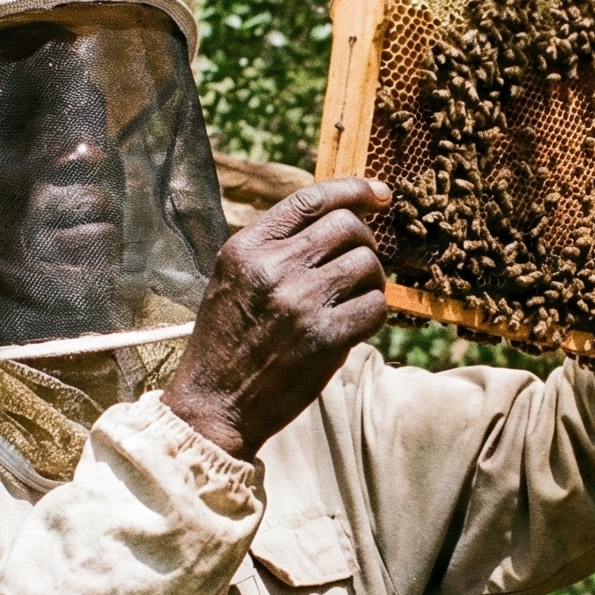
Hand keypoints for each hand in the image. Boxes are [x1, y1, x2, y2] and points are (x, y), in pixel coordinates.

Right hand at [163, 177, 392, 460]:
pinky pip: (375, 307)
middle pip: (348, 227)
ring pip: (368, 264)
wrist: (214, 405)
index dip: (354, 190)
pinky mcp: (324, 337)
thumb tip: (337, 221)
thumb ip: (274, 248)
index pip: (311, 200)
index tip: (380, 195)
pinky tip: (356, 325)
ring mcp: (300, 302)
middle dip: (364, 243)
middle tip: (359, 266)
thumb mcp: (233, 279)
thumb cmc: (227, 342)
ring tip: (354, 300)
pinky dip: (374, 314)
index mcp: (247, 247)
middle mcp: (274, 267)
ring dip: (371, 281)